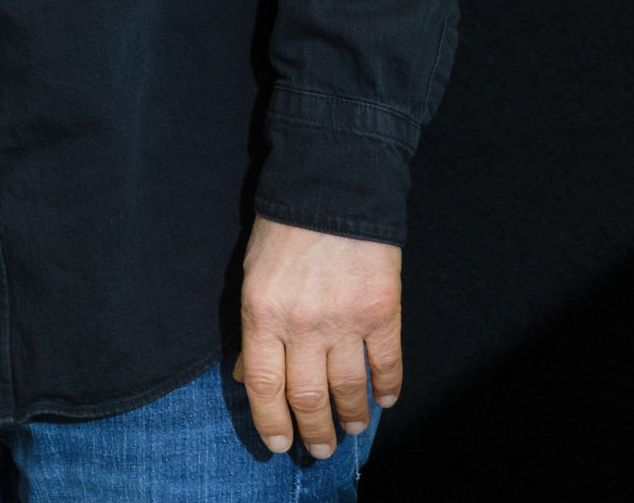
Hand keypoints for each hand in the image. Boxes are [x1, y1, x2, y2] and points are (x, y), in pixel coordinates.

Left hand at [232, 219, 400, 458]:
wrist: (332, 184)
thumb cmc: (284, 228)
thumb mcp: (252, 276)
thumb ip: (252, 328)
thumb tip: (246, 377)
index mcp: (263, 314)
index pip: (263, 387)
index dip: (271, 422)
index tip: (279, 444)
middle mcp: (302, 325)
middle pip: (307, 397)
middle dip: (314, 431)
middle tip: (320, 449)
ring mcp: (345, 320)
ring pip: (348, 388)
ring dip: (351, 417)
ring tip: (352, 430)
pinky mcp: (382, 311)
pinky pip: (386, 362)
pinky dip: (387, 386)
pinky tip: (384, 399)